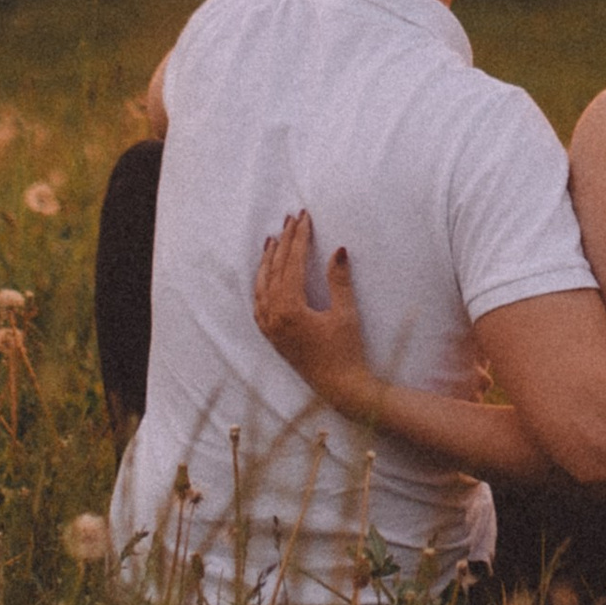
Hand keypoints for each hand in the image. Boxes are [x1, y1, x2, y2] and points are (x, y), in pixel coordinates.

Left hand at [252, 210, 373, 411]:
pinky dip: (262, 284)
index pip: (291, 262)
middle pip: (275, 269)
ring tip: (272, 240)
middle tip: (291, 219)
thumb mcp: (345, 314)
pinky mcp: (272, 336)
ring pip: (262, 285)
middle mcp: (274, 316)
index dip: (299, 237)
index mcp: (290, 308)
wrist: (340, 387)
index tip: (304, 217)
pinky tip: (266, 275)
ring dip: (268, 261)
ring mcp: (270, 327)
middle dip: (284, 241)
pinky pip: (259, 303)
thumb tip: (338, 249)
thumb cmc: (346, 351)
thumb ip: (339, 280)